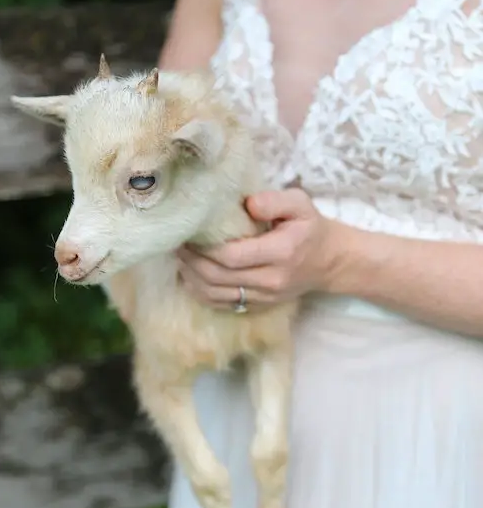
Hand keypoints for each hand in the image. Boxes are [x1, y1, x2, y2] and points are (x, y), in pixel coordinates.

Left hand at [177, 189, 342, 310]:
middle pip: (219, 277)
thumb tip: (247, 204)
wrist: (330, 261)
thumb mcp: (301, 204)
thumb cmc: (310, 228)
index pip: (233, 256)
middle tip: (178, 244)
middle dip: (192, 261)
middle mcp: (271, 279)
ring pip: (217, 295)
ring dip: (192, 278)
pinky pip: (224, 305)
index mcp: (281, 252)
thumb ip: (274, 200)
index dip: (205, 248)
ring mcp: (265, 297)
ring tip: (180, 259)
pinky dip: (202, 293)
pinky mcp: (259, 306)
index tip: (189, 233)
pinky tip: (191, 277)